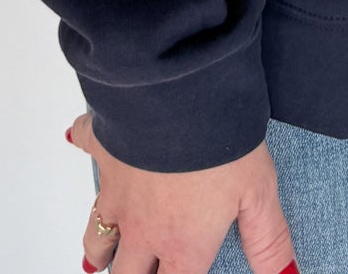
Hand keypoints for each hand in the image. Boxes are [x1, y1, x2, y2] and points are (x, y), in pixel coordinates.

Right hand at [67, 110, 298, 273]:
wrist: (179, 91)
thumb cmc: (221, 142)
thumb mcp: (260, 193)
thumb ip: (269, 240)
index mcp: (183, 244)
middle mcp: (143, 227)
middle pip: (125, 273)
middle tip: (139, 272)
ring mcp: (117, 190)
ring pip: (97, 233)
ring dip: (99, 245)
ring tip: (101, 253)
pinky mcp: (102, 146)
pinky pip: (84, 146)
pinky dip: (81, 142)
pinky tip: (78, 138)